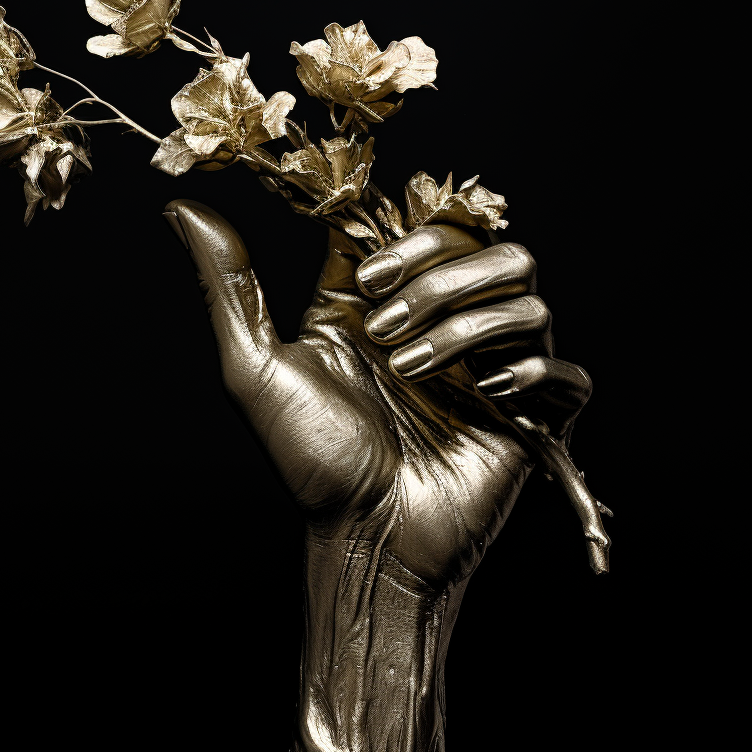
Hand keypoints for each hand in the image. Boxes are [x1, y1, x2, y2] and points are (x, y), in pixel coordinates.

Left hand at [163, 200, 590, 586]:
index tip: (371, 272)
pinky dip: (534, 372)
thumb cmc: (309, 463)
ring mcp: (488, 367)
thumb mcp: (255, 368)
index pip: (415, 224)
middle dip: (435, 276)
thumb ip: (229, 285)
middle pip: (479, 244)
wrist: (366, 543)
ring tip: (415, 370)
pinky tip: (487, 396)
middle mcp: (439, 323)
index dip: (401, 231)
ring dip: (470, 322)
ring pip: (526, 292)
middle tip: (382, 332)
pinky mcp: (529, 415)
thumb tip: (183, 208)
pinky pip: (568, 371)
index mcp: (381, 306)